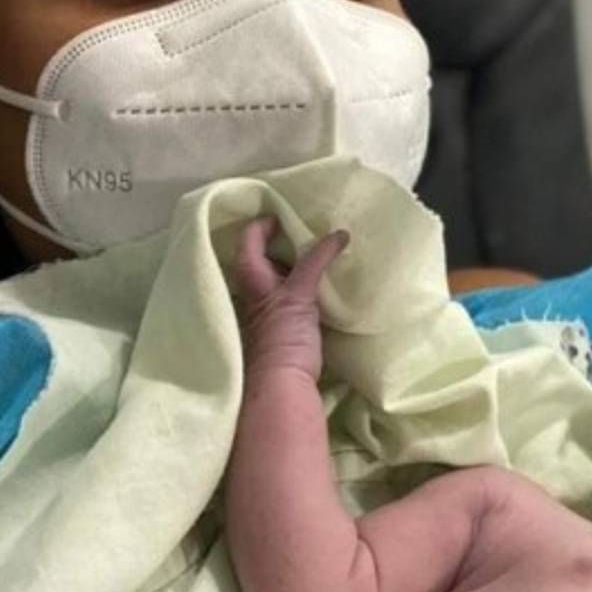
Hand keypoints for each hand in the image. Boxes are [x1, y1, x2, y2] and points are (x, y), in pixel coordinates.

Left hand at [234, 217, 348, 380]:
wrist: (283, 382)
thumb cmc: (283, 336)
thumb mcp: (299, 294)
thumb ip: (317, 261)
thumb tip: (340, 233)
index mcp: (251, 276)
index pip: (251, 236)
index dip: (265, 221)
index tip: (290, 210)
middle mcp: (256, 287)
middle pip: (265, 251)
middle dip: (286, 237)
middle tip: (312, 223)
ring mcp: (270, 304)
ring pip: (279, 270)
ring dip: (297, 258)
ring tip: (322, 244)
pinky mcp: (286, 319)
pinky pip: (294, 289)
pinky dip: (306, 278)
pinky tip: (325, 276)